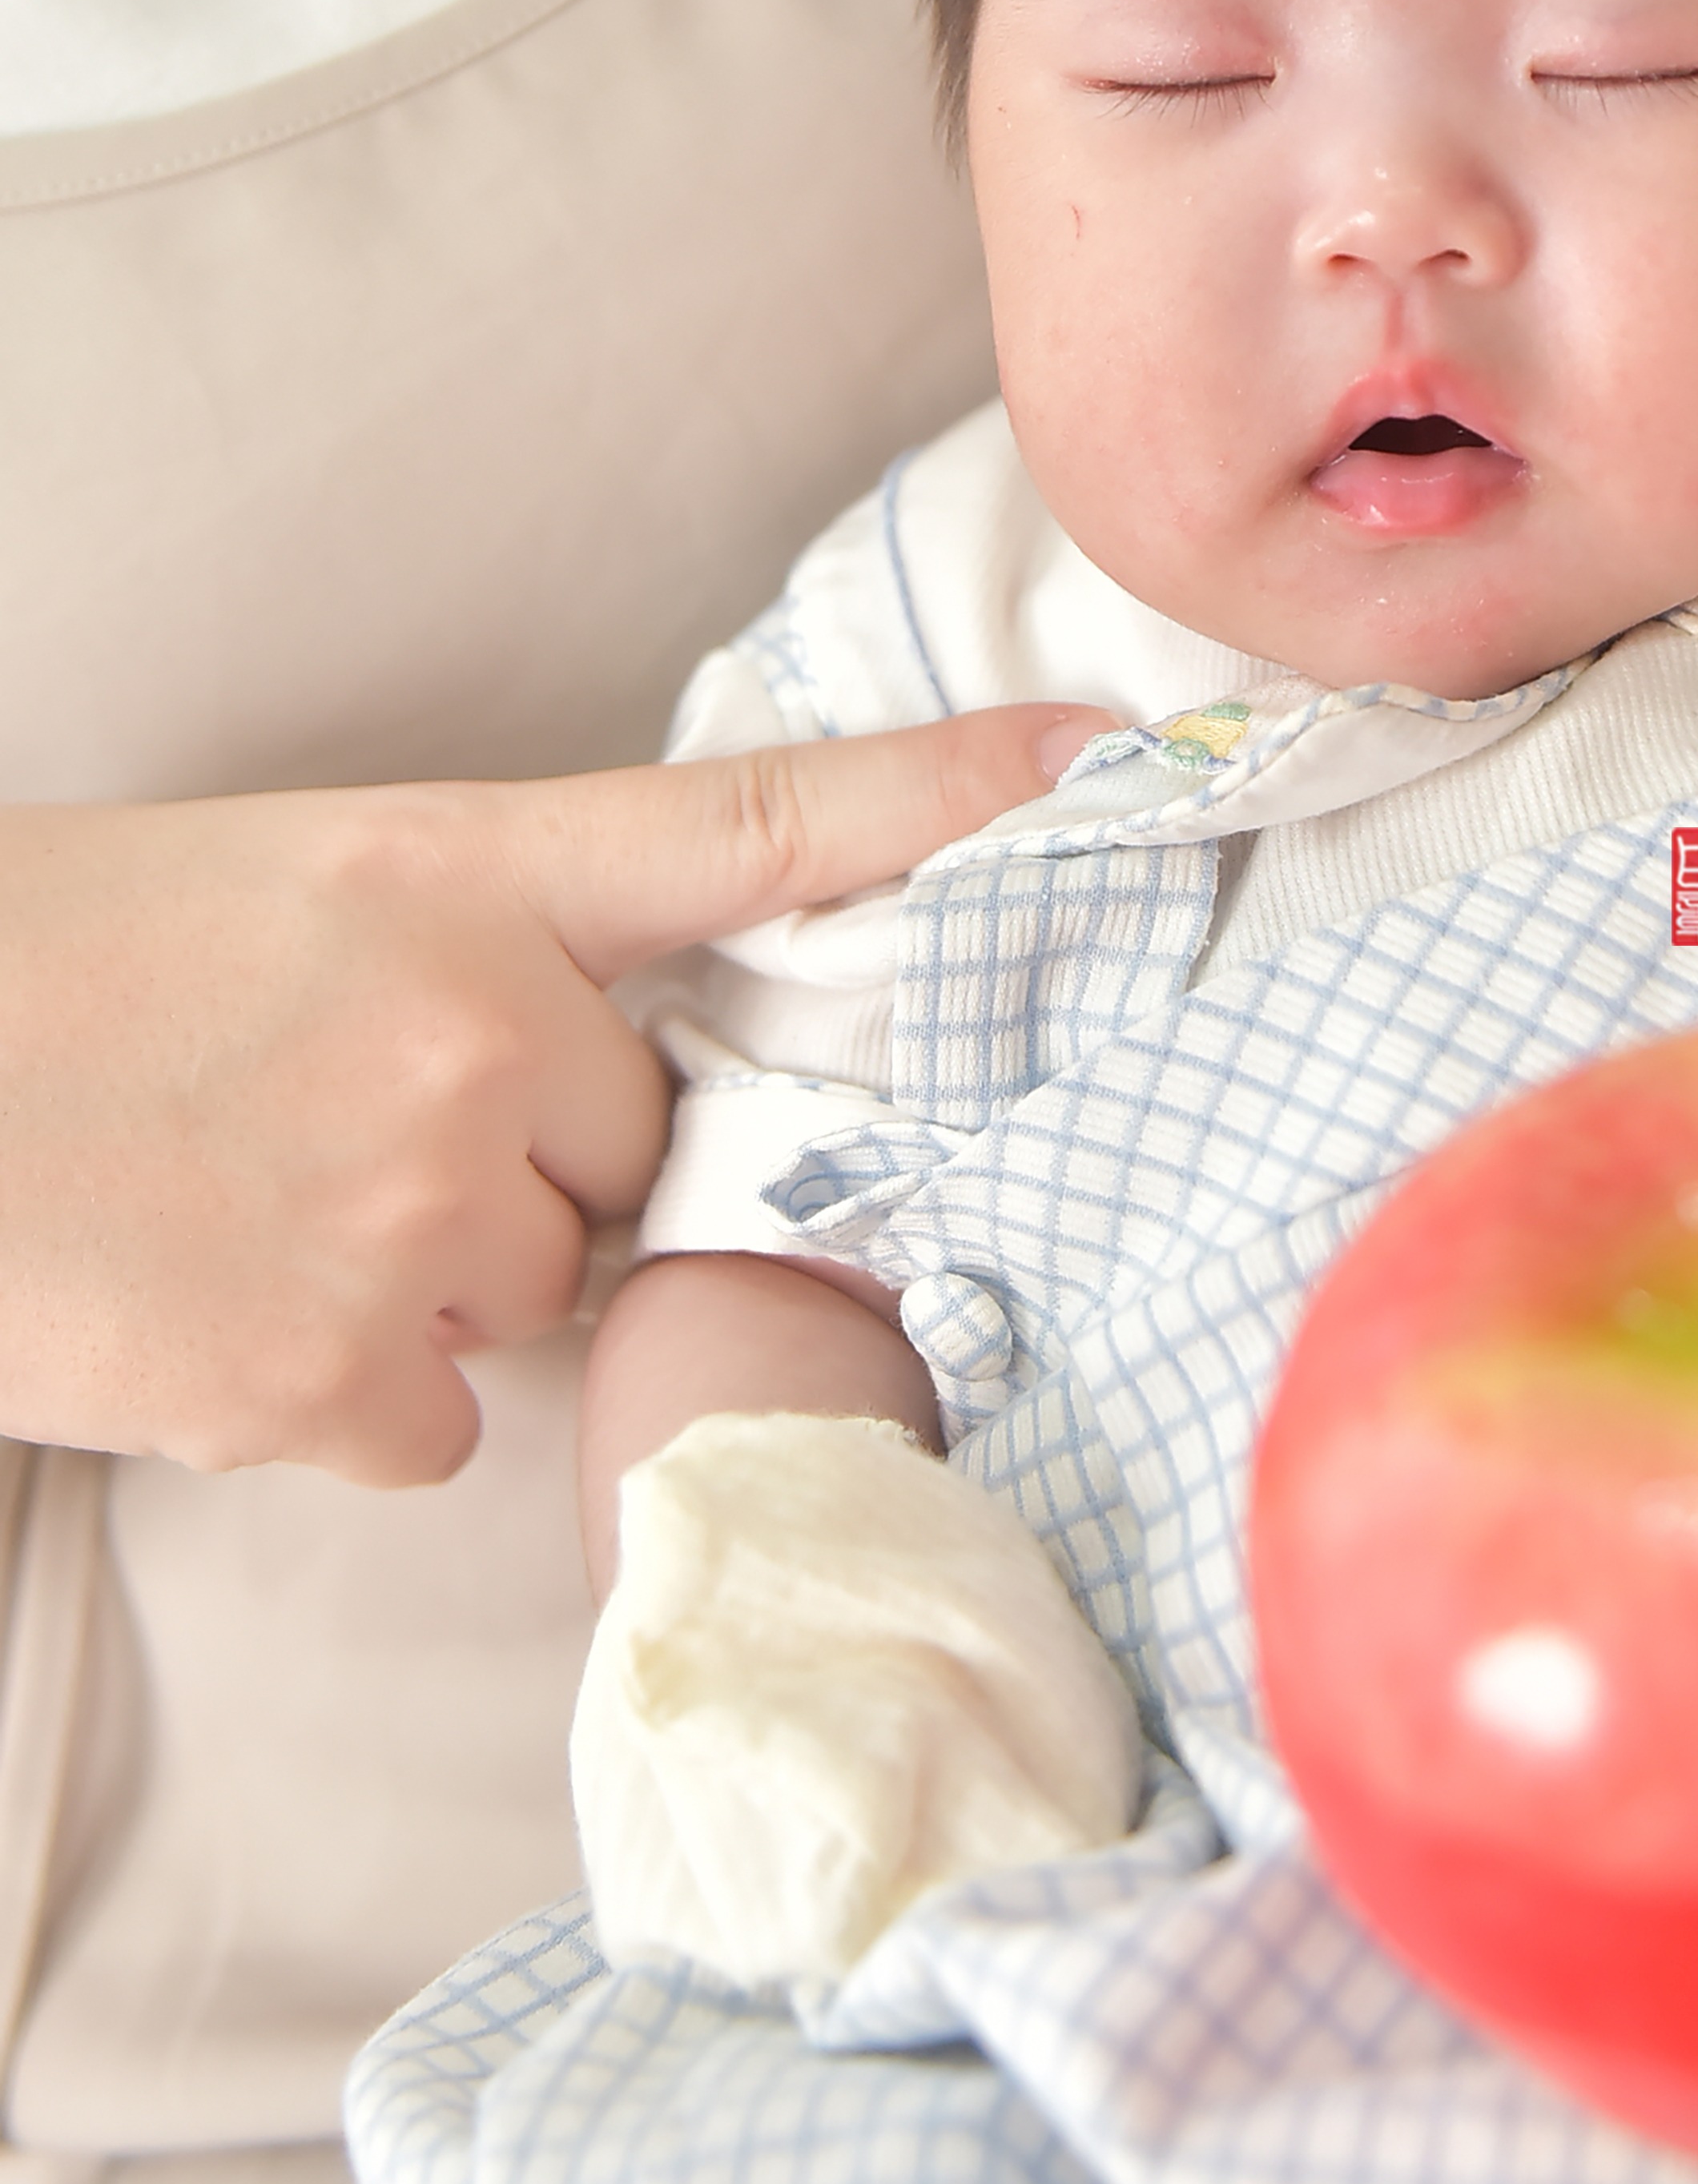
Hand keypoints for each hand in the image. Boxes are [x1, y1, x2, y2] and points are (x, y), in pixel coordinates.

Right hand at [0, 706, 1108, 1486]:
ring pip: (535, 1290)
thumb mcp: (278, 892)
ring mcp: (412, 1212)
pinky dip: (344, 1399)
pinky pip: (436, 1421)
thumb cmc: (39, 979)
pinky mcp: (335, 1380)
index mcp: (448, 871)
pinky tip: (211, 1312)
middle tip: (321, 1121)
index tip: (1104, 762)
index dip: (944, 800)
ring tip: (239, 1206)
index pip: (752, 825)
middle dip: (525, 1158)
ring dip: (423, 1279)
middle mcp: (469, 1032)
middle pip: (634, 1146)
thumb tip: (588, 1087)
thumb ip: (471, 958)